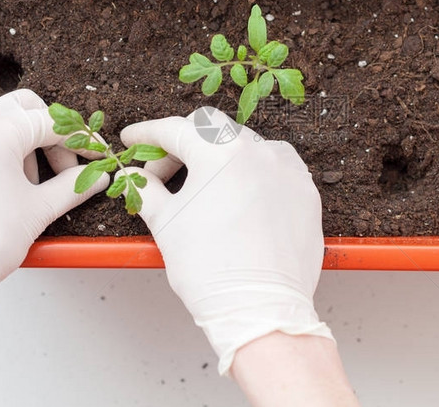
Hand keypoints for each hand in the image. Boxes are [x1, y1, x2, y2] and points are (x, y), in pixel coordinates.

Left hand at [0, 89, 106, 348]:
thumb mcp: (39, 211)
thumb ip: (73, 186)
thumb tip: (96, 177)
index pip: (50, 123)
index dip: (79, 141)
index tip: (93, 157)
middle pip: (19, 108)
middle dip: (45, 133)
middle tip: (58, 167)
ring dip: (14, 141)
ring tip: (22, 181)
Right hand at [120, 107, 332, 374]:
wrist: (259, 309)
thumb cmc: (209, 270)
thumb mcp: (166, 224)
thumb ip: (146, 190)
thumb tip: (134, 177)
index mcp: (219, 153)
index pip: (175, 130)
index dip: (147, 133)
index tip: (132, 138)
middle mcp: (257, 152)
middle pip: (212, 130)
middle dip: (182, 144)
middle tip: (162, 171)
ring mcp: (286, 170)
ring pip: (247, 144)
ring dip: (220, 155)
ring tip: (203, 184)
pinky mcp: (305, 192)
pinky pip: (276, 166)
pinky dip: (253, 170)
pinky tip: (240, 191)